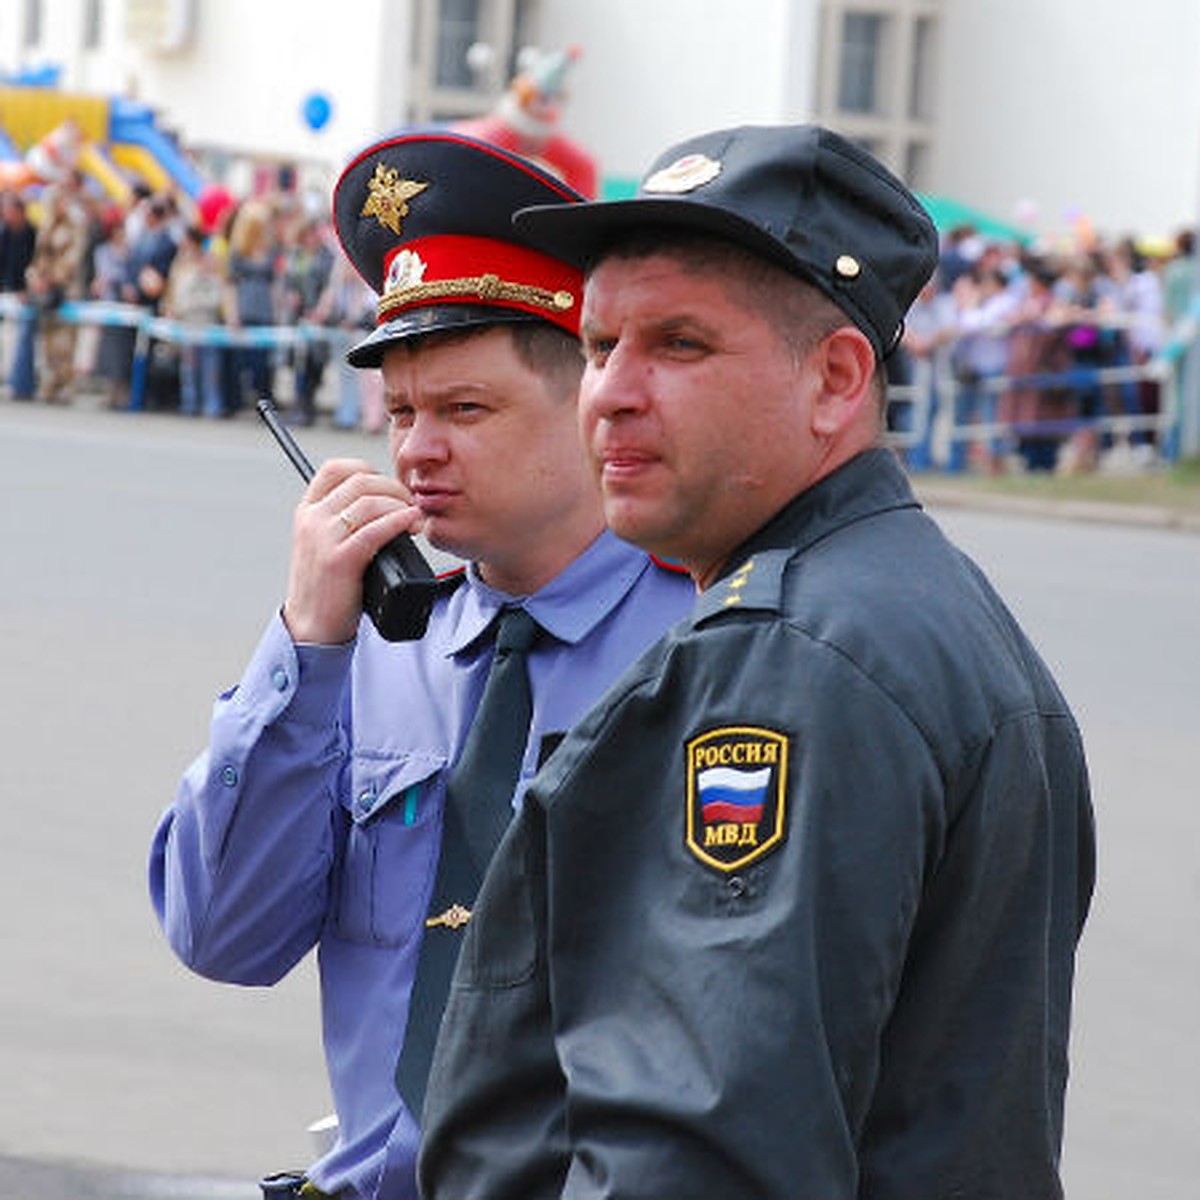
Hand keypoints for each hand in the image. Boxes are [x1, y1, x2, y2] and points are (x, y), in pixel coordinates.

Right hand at [282, 458, 424, 644]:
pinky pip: (376, 529)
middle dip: (395, 488)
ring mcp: (323, 538)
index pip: (337, 468)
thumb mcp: (328, 544)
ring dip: (402, 505)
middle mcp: (312, 519)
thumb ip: (348, 521)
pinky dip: (400, 521)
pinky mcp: (339, 559)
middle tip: (412, 505)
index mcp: (308, 511)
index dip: (370, 470)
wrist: (312, 627)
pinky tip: (412, 525)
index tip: (390, 488)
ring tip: (416, 520)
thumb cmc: (328, 588)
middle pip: (361, 481)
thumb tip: (390, 503)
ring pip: (370, 501)